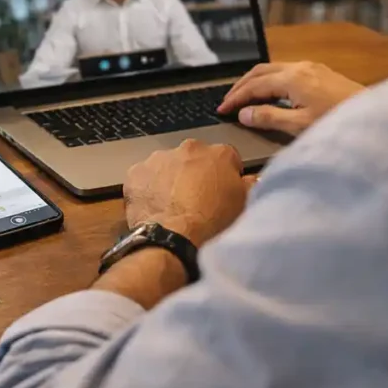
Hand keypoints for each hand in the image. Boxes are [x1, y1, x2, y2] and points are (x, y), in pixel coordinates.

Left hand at [123, 140, 248, 246]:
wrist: (175, 239)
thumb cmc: (215, 223)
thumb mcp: (244, 205)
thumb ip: (249, 185)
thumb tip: (252, 179)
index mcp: (219, 153)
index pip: (227, 157)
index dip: (226, 175)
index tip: (222, 191)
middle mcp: (188, 148)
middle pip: (194, 157)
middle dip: (195, 173)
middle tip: (196, 199)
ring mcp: (159, 158)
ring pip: (167, 165)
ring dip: (170, 178)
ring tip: (172, 204)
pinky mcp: (136, 172)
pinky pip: (144, 178)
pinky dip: (147, 188)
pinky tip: (153, 206)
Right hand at [217, 62, 364, 135]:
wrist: (375, 117)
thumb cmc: (338, 123)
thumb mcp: (300, 125)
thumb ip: (270, 118)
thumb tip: (244, 114)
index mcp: (292, 78)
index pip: (254, 85)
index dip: (235, 98)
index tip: (221, 109)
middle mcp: (300, 67)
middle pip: (260, 71)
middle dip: (241, 86)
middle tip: (227, 101)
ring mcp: (312, 68)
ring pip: (273, 68)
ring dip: (255, 81)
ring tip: (243, 97)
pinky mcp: (321, 73)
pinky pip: (286, 71)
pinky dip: (270, 80)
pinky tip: (270, 93)